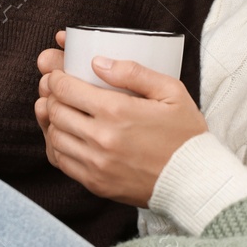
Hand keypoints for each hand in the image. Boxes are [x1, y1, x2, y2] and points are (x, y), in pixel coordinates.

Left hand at [34, 31, 205, 207]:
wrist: (194, 181)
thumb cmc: (185, 134)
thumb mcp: (171, 91)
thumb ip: (133, 72)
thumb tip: (98, 62)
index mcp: (117, 111)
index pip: (66, 89)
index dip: (56, 78)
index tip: (59, 75)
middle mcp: (102, 138)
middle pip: (56, 111)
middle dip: (52, 96)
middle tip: (59, 91)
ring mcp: (96, 164)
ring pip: (54, 136)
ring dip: (53, 121)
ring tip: (63, 112)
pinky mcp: (95, 184)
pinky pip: (62, 162)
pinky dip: (57, 146)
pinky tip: (68, 136)